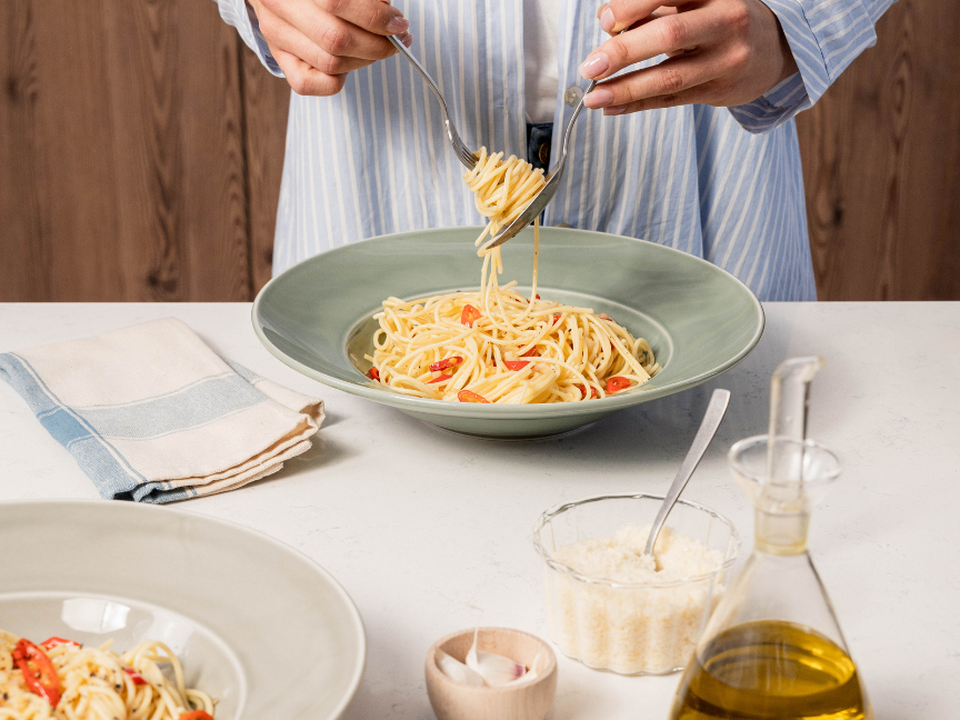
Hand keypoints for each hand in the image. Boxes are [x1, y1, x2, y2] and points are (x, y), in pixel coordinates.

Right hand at [246, 0, 411, 95]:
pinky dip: (338, 79)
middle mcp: (279, 7)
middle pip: (336, 39)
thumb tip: (389, 16)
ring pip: (330, 64)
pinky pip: (311, 84)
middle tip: (396, 40)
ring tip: (379, 46)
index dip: (376, 17)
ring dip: (364, 61)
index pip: (337, 3)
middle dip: (377, 45)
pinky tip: (351, 62)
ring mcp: (276, 37)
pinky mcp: (281, 60)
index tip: (398, 23)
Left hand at [579, 0, 798, 113]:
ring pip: (670, 77)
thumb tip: (608, 21)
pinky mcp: (720, 91)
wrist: (776, 47)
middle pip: (670, 35)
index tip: (606, 21)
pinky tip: (611, 107)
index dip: (634, 6)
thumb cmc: (721, 18)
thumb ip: (654, 8)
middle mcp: (726, 22)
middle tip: (590, 66)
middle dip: (624, 52)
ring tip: (594, 97)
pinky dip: (637, 104)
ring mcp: (726, 60)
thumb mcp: (697, 1)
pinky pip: (672, 101)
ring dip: (626, 89)